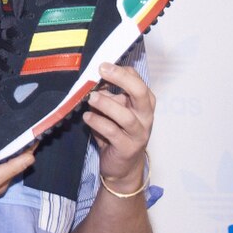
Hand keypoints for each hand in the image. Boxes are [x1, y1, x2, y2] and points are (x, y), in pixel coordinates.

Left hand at [83, 62, 154, 186]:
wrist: (123, 166)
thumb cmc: (117, 133)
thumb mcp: (114, 111)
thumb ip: (107, 96)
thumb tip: (94, 81)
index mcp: (144, 103)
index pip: (138, 80)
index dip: (121, 71)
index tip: (103, 65)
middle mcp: (145, 116)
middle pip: (139, 93)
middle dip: (121, 78)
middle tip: (102, 70)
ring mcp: (138, 133)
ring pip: (125, 116)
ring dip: (106, 104)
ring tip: (91, 98)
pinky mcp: (127, 148)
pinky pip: (112, 132)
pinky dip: (98, 122)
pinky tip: (87, 117)